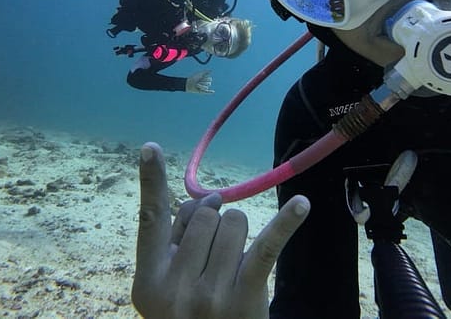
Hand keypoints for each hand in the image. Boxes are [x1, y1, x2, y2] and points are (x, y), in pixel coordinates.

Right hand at [132, 143, 309, 318]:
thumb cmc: (190, 315)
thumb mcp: (166, 288)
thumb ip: (175, 243)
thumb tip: (207, 199)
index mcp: (149, 280)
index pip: (150, 221)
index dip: (151, 182)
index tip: (151, 147)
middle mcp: (175, 287)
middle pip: (204, 215)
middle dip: (214, 220)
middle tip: (214, 247)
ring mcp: (210, 294)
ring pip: (233, 222)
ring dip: (238, 231)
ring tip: (232, 259)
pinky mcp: (245, 297)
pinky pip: (266, 247)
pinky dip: (285, 224)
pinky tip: (302, 205)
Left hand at [185, 70, 213, 93]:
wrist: (188, 83)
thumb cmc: (194, 78)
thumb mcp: (200, 74)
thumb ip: (205, 72)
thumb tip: (211, 70)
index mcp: (205, 78)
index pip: (210, 79)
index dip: (206, 78)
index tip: (201, 78)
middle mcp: (205, 83)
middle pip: (209, 83)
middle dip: (204, 82)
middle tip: (198, 82)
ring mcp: (203, 87)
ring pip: (206, 87)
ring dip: (201, 86)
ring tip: (197, 85)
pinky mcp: (202, 91)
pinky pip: (207, 92)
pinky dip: (210, 92)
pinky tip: (213, 91)